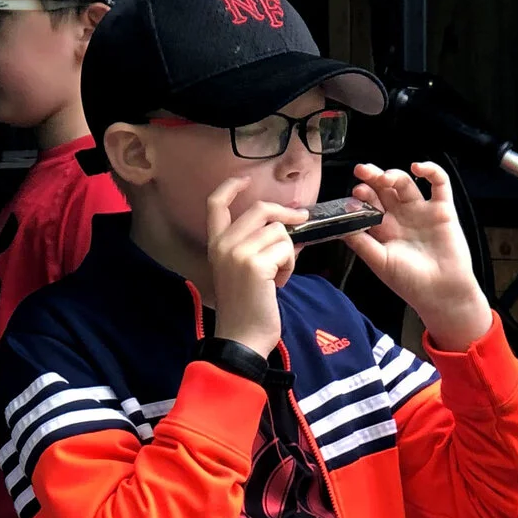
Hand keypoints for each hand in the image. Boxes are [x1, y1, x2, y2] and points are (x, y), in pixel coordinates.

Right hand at [207, 178, 302, 353]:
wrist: (242, 338)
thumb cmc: (246, 308)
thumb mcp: (241, 270)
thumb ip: (254, 245)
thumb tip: (286, 225)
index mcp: (215, 245)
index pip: (216, 204)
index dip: (232, 186)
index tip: (246, 179)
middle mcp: (223, 245)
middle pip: (261, 210)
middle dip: (286, 214)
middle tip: (301, 220)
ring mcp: (238, 253)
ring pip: (279, 231)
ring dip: (287, 252)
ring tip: (278, 275)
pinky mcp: (255, 264)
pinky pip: (286, 250)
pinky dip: (290, 266)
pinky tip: (279, 283)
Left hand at [342, 163, 492, 347]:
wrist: (441, 293)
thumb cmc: (410, 282)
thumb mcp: (379, 262)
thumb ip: (360, 242)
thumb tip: (338, 224)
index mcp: (384, 229)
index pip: (369, 204)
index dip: (361, 196)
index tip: (354, 193)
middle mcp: (401, 217)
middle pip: (384, 189)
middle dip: (372, 178)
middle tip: (362, 171)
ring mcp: (421, 211)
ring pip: (405, 184)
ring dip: (393, 175)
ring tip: (385, 177)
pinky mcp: (443, 210)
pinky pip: (439, 184)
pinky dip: (431, 171)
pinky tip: (417, 168)